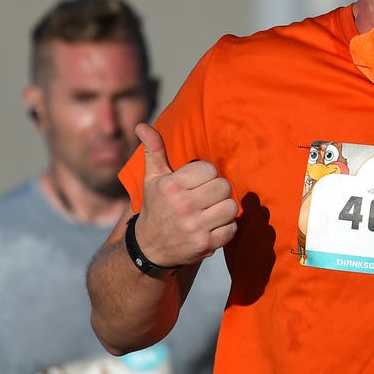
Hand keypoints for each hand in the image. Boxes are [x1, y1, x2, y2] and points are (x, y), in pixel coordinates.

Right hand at [134, 123, 237, 267]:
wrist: (150, 248)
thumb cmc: (156, 206)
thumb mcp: (152, 178)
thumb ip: (154, 150)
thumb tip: (141, 125)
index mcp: (172, 186)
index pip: (210, 169)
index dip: (206, 175)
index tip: (196, 183)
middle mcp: (183, 206)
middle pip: (224, 186)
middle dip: (217, 191)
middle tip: (206, 197)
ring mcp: (195, 227)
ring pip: (231, 207)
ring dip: (224, 209)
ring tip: (210, 211)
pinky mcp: (205, 245)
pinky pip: (232, 228)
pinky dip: (226, 228)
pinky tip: (211, 227)